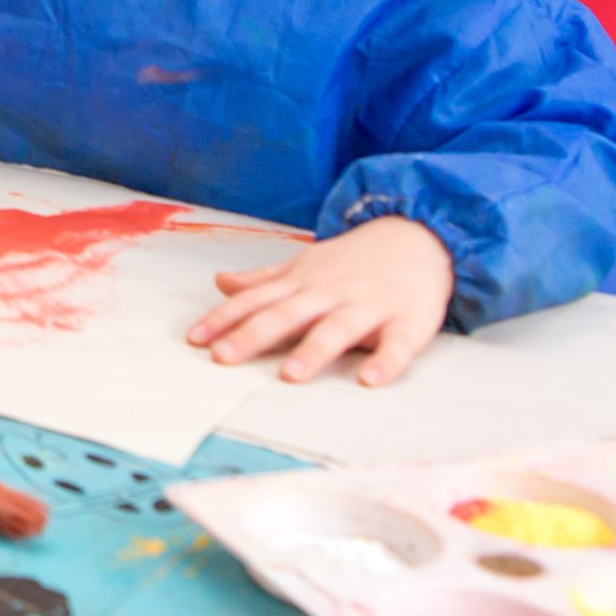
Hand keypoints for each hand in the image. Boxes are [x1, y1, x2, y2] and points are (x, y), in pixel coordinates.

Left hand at [187, 216, 453, 386]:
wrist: (420, 235)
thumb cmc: (355, 260)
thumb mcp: (306, 264)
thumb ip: (265, 279)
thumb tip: (221, 283)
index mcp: (303, 283)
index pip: (256, 301)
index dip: (224, 319)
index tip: (194, 339)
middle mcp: (330, 293)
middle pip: (287, 315)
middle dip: (253, 335)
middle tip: (223, 358)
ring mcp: (369, 306)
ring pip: (337, 329)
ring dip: (313, 351)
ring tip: (290, 375)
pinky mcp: (409, 321)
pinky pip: (397, 345)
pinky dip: (385, 362)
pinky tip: (369, 380)